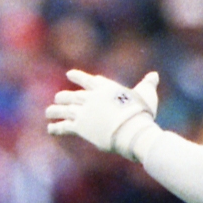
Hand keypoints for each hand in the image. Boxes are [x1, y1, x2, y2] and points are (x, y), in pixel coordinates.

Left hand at [46, 69, 160, 161]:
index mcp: (104, 88)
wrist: (131, 128)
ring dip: (55, 111)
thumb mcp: (146, 94)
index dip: (78, 77)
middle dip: (64, 96)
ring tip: (48, 112)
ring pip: (64, 109)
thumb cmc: (141, 111)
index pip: (88, 80)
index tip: (69, 74)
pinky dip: (56, 128)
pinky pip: (64, 126)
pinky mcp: (79, 126)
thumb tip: (154, 75)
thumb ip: (148, 84)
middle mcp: (90, 97)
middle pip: (72, 95)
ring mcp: (83, 111)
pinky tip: (50, 129)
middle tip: (58, 97)